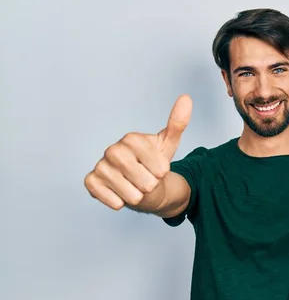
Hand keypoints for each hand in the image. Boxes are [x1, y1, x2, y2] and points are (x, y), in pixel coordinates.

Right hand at [84, 94, 192, 209]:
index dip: (162, 174)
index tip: (157, 168)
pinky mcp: (91, 182)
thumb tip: (186, 98)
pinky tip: (120, 193)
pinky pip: (113, 201)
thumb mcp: (168, 145)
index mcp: (132, 139)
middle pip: (146, 183)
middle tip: (145, 179)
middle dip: (150, 186)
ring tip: (134, 187)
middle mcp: (113, 150)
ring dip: (137, 196)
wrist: (140, 185)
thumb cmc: (154, 165)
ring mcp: (101, 166)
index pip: (159, 168)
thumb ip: (177, 123)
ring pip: (132, 195)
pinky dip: (121, 202)